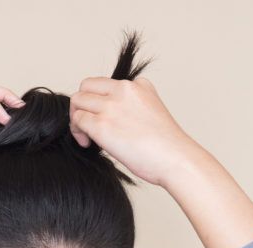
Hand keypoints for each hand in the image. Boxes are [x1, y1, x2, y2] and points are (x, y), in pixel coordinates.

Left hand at [68, 76, 198, 187]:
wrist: (175, 158)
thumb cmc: (167, 146)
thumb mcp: (153, 111)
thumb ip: (134, 105)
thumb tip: (114, 118)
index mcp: (138, 86)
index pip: (104, 83)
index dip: (97, 100)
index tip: (102, 117)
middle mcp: (124, 90)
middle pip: (86, 87)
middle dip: (82, 105)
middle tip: (87, 126)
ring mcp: (112, 107)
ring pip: (77, 101)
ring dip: (77, 118)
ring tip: (86, 136)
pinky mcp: (102, 125)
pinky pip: (78, 120)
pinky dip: (77, 132)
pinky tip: (87, 144)